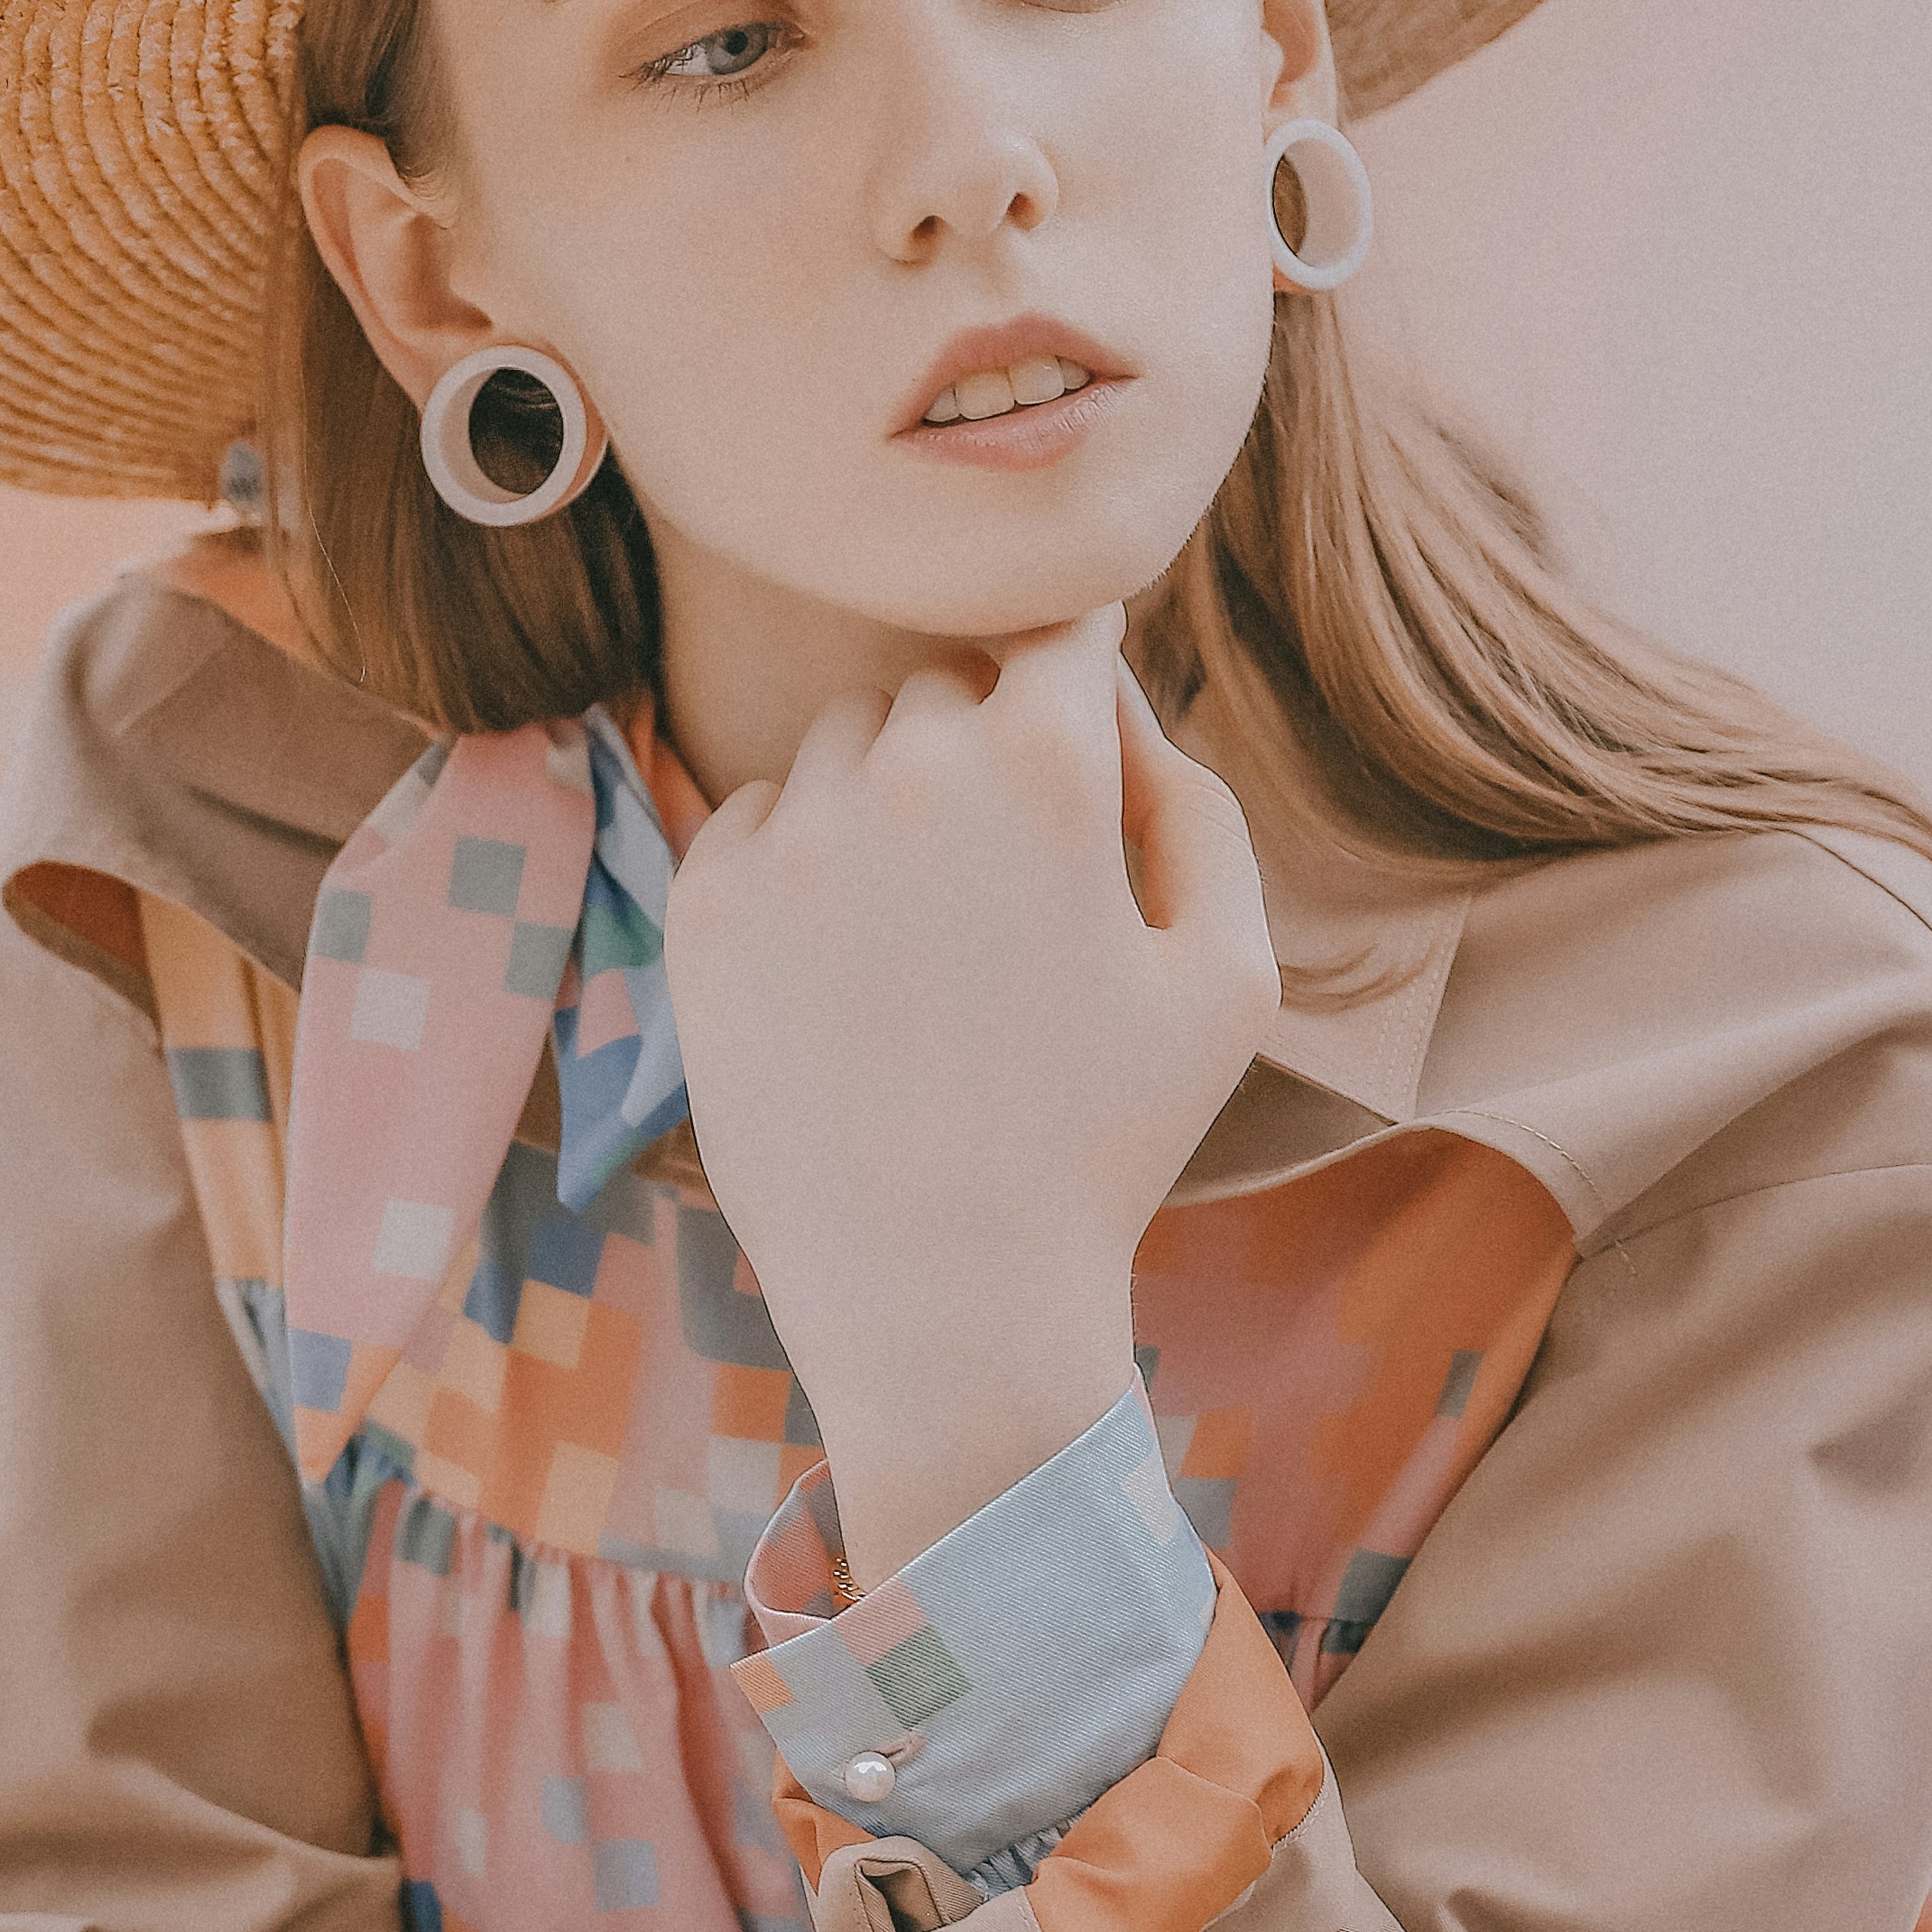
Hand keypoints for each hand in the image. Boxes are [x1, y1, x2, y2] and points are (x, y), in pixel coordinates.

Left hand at [664, 610, 1276, 1589]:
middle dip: (979, 748)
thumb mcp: (1228, 976)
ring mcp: (791, 833)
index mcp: (1043, 764)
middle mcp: (907, 768)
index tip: (1069, 716)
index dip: (1073, 671)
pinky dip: (802, 864)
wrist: (941, 1298)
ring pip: (844, 743)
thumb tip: (1119, 703)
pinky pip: (757, 818)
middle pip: (943, 684)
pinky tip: (847, 971)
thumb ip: (1196, 806)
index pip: (1056, 633)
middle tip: (1007, 878)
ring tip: (925, 937)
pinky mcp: (704, 903)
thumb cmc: (1104, 1143)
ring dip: (886, 797)